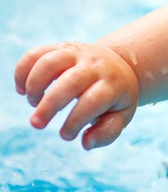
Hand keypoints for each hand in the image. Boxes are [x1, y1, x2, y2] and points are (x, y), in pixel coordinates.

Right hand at [14, 42, 139, 148]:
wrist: (121, 63)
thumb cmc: (115, 97)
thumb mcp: (121, 115)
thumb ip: (107, 132)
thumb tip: (86, 143)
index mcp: (112, 84)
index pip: (93, 101)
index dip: (75, 121)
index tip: (66, 135)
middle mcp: (95, 66)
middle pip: (70, 81)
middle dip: (49, 105)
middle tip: (37, 124)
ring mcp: (78, 54)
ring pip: (51, 62)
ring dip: (34, 85)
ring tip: (33, 103)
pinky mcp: (62, 48)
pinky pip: (37, 53)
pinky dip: (23, 70)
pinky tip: (22, 89)